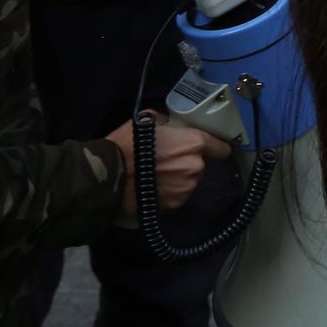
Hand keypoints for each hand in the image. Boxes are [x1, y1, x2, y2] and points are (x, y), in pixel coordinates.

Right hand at [105, 113, 231, 218]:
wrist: (106, 178)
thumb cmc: (127, 145)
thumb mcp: (149, 120)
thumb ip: (170, 124)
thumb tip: (174, 127)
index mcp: (194, 144)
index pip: (221, 147)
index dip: (215, 146)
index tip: (210, 147)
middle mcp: (196, 168)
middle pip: (201, 164)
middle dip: (189, 161)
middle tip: (168, 160)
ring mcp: (186, 189)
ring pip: (189, 181)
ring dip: (179, 177)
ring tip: (157, 175)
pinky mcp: (174, 206)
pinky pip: (177, 195)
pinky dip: (169, 192)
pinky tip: (153, 187)